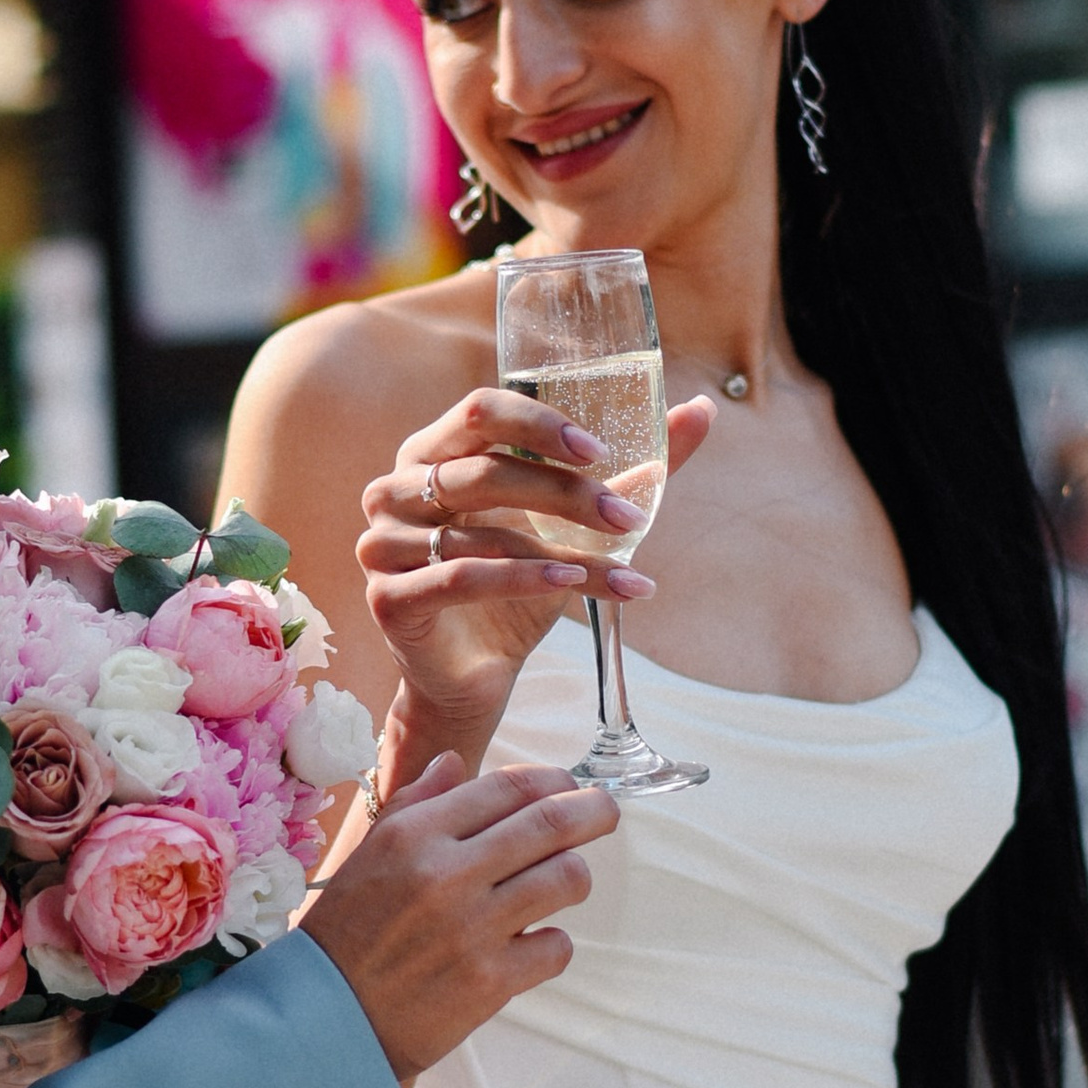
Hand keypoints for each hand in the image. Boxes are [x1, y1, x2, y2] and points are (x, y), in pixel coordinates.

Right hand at [300, 753, 618, 1083]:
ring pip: (566, 879)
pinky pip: (556, 947)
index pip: (507, 787)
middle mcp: (446, 874)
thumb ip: (416, 804)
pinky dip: (552, 943)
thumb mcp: (368, 855)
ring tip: (560, 883)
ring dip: (574, 876)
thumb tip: (456, 763)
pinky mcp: (490, 981)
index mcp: (414, 835)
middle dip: (593, 811)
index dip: (552, 781)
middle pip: (551, 824)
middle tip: (605, 812)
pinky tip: (530, 944)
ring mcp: (472, 929)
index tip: (567, 786)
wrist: (327, 1021)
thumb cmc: (347, 935)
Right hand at [359, 385, 713, 733]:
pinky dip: (524, 579)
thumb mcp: (573, 525)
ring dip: (562, 548)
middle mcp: (395, 490)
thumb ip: (629, 470)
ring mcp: (384, 544)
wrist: (474, 676)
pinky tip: (572, 584)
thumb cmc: (515, 587)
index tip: (600, 450)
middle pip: (485, 471)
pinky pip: (463, 579)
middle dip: (567, 493)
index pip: (480, 411)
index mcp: (431, 452)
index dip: (541, 424)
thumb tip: (703, 410)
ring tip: (624, 564)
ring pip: (485, 532)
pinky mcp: (390, 598)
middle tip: (630, 518)